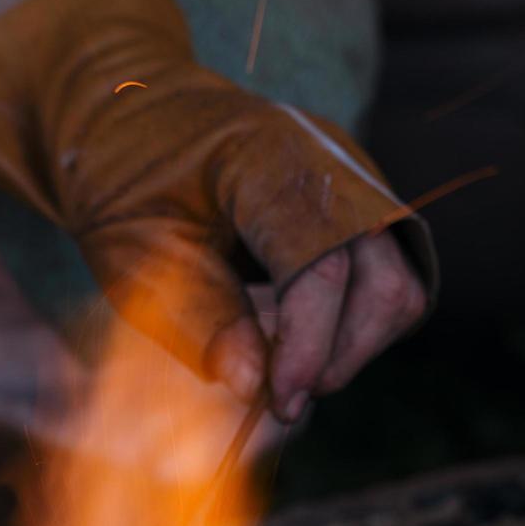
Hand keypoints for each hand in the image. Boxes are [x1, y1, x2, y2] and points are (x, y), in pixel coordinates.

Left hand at [0, 0, 436, 416]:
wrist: (128, 122)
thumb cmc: (122, 182)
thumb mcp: (135, 253)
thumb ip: (198, 318)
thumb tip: (254, 386)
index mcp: (269, 156)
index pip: (322, 261)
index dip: (308, 342)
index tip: (279, 403)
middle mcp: (331, 159)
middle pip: (385, 277)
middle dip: (340, 353)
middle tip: (280, 399)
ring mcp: (353, 179)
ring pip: (402, 283)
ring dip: (353, 345)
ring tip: (286, 374)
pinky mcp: (356, 204)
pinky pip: (387, 276)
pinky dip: (351, 324)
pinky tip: (295, 342)